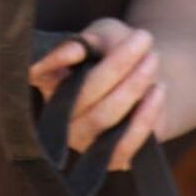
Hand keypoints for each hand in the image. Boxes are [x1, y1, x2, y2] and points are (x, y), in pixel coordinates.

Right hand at [31, 18, 166, 170]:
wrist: (148, 80)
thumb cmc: (117, 52)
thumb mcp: (104, 36)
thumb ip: (93, 40)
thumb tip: (79, 47)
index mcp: (48, 81)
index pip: (36, 73)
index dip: (51, 64)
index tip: (76, 49)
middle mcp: (58, 114)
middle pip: (83, 92)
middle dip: (117, 65)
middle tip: (144, 39)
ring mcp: (82, 139)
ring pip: (103, 116)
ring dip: (133, 87)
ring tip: (154, 60)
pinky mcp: (108, 159)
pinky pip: (124, 144)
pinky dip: (144, 117)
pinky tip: (159, 91)